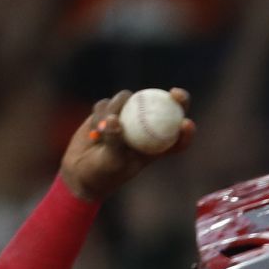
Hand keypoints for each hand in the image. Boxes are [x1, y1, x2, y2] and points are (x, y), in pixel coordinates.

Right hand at [59, 89, 194, 202]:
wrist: (81, 171)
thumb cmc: (104, 173)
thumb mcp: (112, 161)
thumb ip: (115, 141)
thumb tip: (114, 119)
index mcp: (154, 147)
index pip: (177, 136)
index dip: (187, 130)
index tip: (187, 123)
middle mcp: (144, 129)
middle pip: (164, 108)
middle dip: (176, 99)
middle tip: (176, 95)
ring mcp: (126, 118)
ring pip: (127, 100)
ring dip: (115, 109)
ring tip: (103, 132)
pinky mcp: (107, 112)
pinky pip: (105, 104)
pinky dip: (99, 114)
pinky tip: (95, 132)